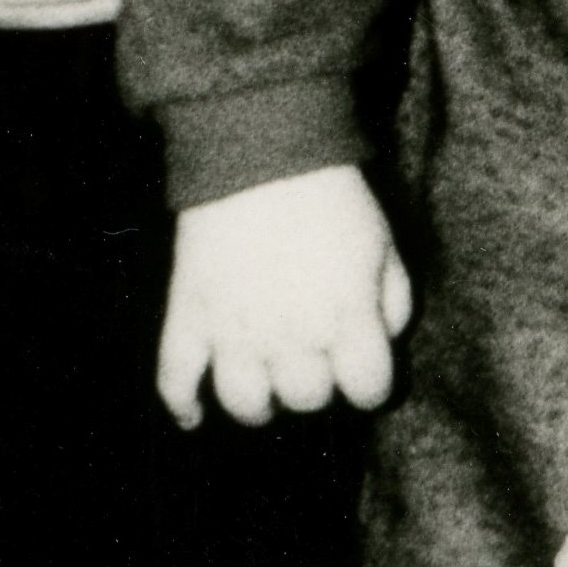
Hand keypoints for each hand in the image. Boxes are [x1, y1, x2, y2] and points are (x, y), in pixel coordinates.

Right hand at [158, 166, 412, 427]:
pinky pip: (174, 380)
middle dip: (315, 385)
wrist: (258, 150)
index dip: (370, 386)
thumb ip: (393, 303)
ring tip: (264, 386)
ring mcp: (234, 331)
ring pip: (244, 404)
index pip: (368, 391)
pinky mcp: (189, 316)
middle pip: (306, 400)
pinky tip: (194, 416)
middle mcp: (292, 336)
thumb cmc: (330, 197)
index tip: (363, 371)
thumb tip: (381, 343)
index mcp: (347, 318)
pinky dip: (181, 405)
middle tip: (312, 359)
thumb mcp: (384, 244)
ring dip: (258, 405)